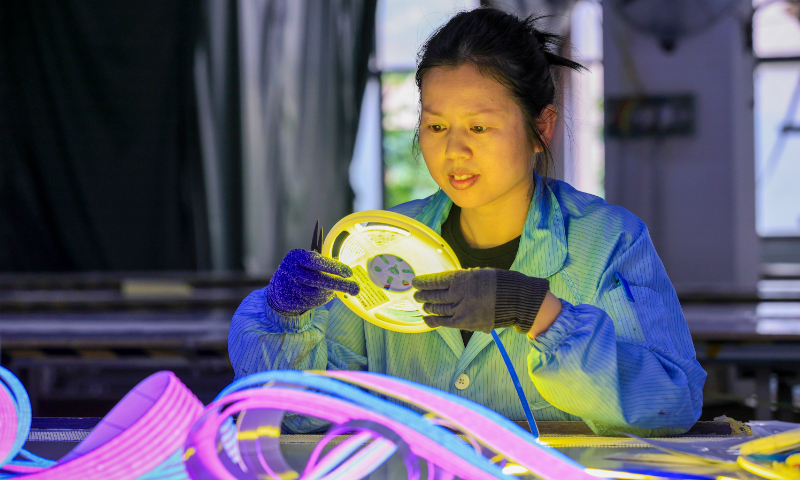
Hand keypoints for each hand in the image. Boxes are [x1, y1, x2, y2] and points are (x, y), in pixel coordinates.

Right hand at [266, 249, 359, 315]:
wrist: (279, 288)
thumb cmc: (301, 271)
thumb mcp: (309, 262)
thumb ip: (324, 263)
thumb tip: (347, 270)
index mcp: (297, 256)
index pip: (315, 261)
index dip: (333, 267)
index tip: (349, 272)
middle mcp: (291, 270)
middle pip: (316, 279)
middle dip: (338, 284)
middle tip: (355, 288)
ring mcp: (290, 286)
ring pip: (315, 292)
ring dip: (331, 292)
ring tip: (344, 290)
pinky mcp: (291, 300)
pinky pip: (312, 301)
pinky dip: (323, 299)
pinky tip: (329, 295)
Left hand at [412, 268, 549, 333]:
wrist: (515, 299)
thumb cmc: (497, 283)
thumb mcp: (477, 274)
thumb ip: (460, 280)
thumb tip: (444, 284)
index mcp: (461, 278)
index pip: (436, 280)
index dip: (423, 282)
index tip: (415, 282)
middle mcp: (458, 293)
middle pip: (435, 295)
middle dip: (424, 295)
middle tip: (416, 294)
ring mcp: (461, 309)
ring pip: (438, 308)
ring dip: (428, 306)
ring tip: (422, 304)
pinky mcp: (465, 322)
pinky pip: (444, 322)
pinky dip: (433, 321)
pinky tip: (425, 319)